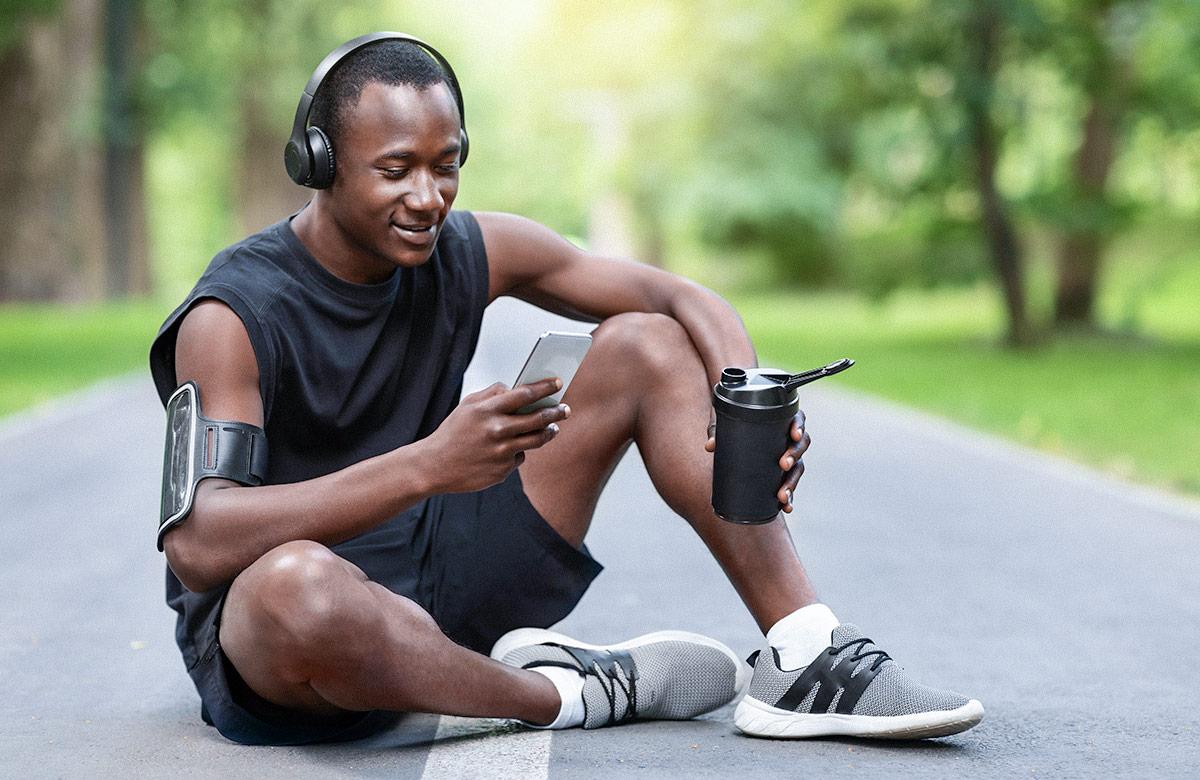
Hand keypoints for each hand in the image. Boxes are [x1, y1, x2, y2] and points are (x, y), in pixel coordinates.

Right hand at [422, 377, 569, 493]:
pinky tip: (508, 450)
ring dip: (549, 432)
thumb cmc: (452, 433)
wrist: (434, 466)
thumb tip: (516, 387)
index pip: (524, 394)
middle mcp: (497, 431)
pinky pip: (519, 457)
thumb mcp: (467, 406)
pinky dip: (517, 452)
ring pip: (536, 440)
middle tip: (565, 409)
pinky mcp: (503, 471)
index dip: (544, 387)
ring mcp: (501, 453)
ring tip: (553, 428)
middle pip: (538, 418)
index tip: (557, 382)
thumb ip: (492, 394)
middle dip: (556, 412)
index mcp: (487, 410)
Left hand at [704, 409, 810, 512]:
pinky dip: (789, 497)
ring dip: (792, 482)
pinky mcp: (781, 472)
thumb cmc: (733, 420)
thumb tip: (710, 446)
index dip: (799, 426)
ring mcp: (787, 455)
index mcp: (781, 419)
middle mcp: (788, 437)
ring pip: (797, 468)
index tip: (794, 434)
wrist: (731, 430)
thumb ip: (717, 429)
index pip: (797, 419)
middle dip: (794, 456)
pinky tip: (786, 507)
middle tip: (783, 464)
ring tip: (782, 495)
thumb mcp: (724, 421)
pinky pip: (789, 484)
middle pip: (800, 445)